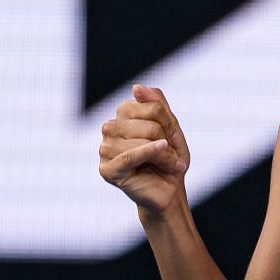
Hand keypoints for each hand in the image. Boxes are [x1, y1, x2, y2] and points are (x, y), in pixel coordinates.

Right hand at [99, 84, 189, 217]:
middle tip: (172, 157)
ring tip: (168, 166)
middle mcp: (110, 128)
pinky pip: (129, 156)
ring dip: (163, 155)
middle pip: (148, 124)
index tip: (173, 139)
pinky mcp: (107, 169)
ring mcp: (105, 148)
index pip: (151, 107)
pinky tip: (163, 150)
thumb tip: (135, 87)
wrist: (169, 192)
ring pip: (141, 140)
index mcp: (123, 115)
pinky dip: (148, 153)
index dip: (169, 124)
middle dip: (167, 141)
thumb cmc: (169, 159)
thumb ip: (156, 104)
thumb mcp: (170, 127)